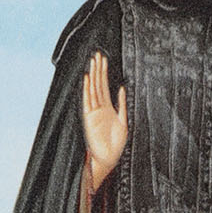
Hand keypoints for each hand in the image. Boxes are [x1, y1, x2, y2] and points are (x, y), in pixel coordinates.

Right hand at [79, 51, 127, 191]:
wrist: (109, 158)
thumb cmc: (116, 144)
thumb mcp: (123, 121)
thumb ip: (122, 105)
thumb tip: (122, 88)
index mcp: (108, 108)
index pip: (105, 86)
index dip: (104, 73)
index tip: (104, 59)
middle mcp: (99, 108)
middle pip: (98, 84)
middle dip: (98, 69)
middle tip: (97, 54)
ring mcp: (93, 112)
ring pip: (93, 89)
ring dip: (93, 75)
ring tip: (93, 61)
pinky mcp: (89, 118)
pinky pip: (88, 100)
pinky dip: (87, 89)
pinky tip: (88, 79)